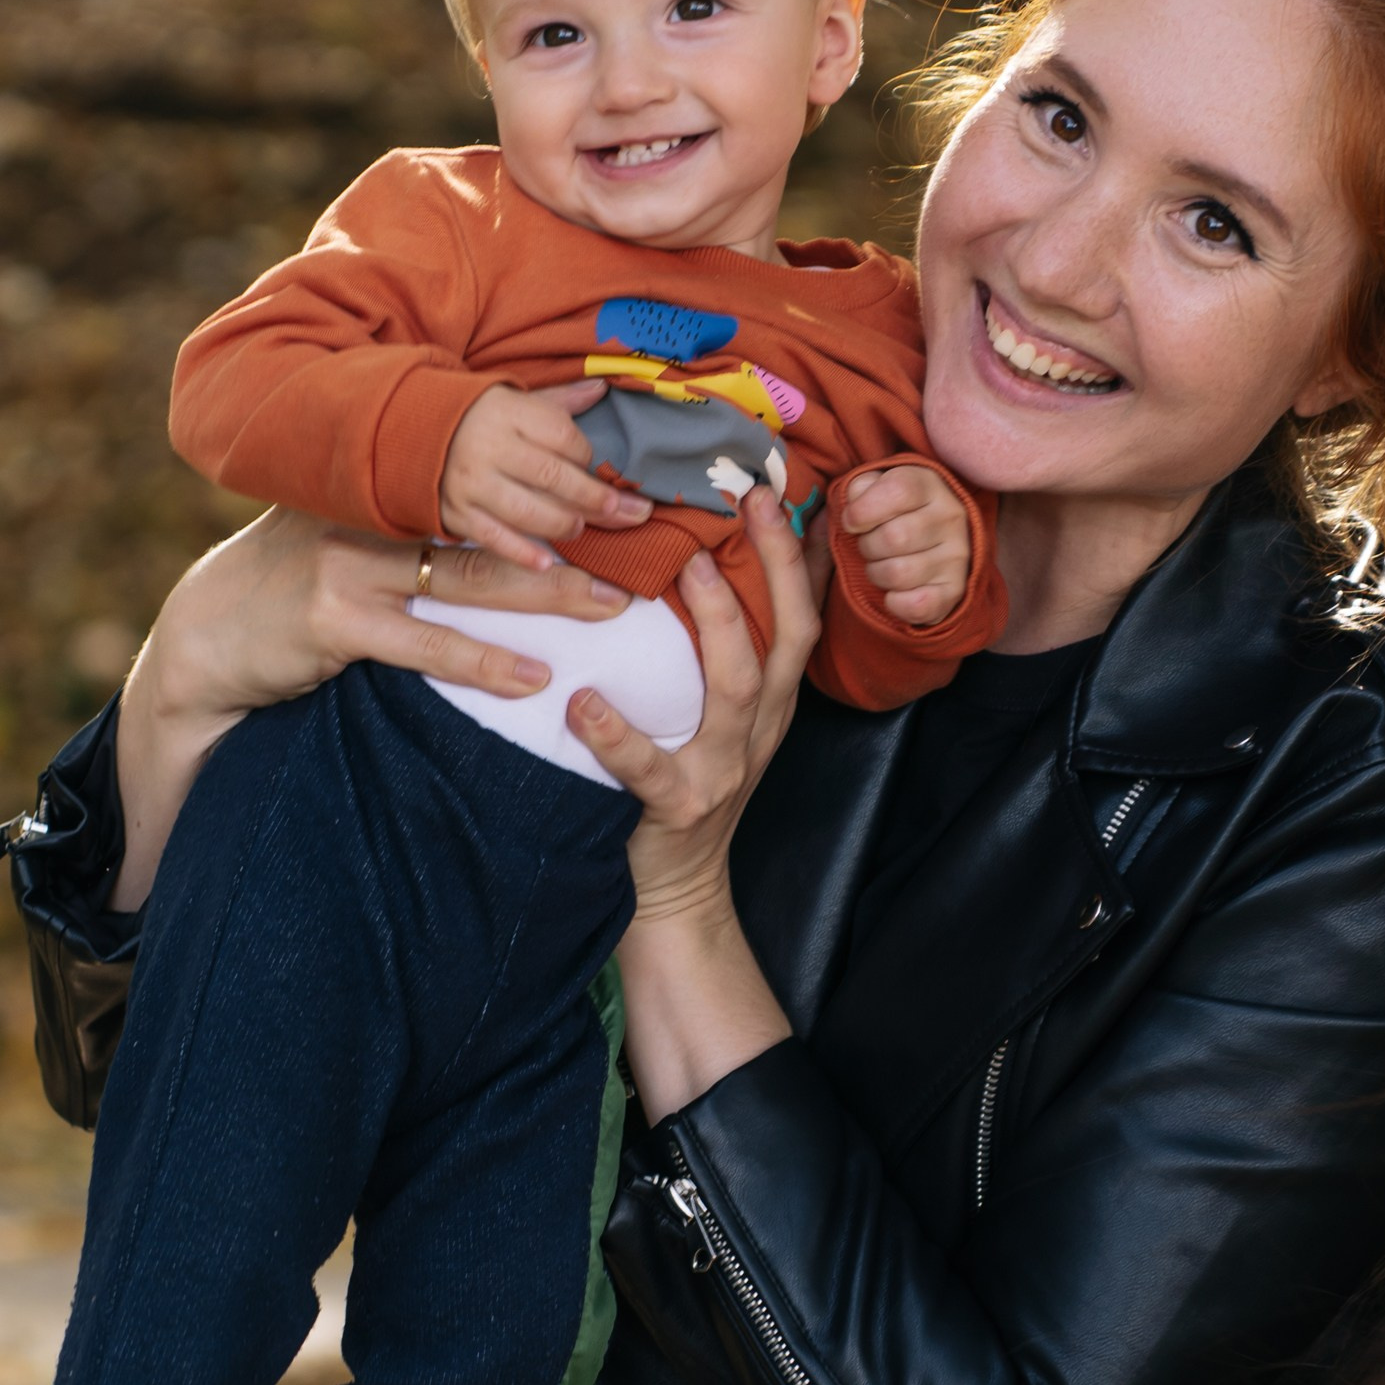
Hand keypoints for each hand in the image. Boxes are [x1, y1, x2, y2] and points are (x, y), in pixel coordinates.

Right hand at [113, 509, 631, 906]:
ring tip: (611, 607)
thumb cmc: (297, 579)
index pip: (478, 462)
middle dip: (571, 527)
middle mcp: (368, 511)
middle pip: (489, 517)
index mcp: (381, 481)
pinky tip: (535, 676)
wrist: (210, 636)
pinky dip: (484, 662)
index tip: (621, 466)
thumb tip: (491, 479)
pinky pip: (426, 645)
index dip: (551, 458)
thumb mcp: (352, 524)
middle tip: (641, 538)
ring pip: (469, 578)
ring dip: (547, 594)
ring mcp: (350, 564)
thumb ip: (422, 500)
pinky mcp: (335, 621)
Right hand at [438, 379, 652, 570]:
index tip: (600, 468)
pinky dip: (521, 553)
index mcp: (508, 412)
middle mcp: (489, 448)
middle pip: (555, 478)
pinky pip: (494, 538)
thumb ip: (558, 401)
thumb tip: (602, 390)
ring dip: (564, 525)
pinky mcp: (456, 513)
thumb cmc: (475, 416)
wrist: (407, 430)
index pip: (564, 438)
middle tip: (626, 513)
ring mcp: (471, 483)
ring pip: (529, 512)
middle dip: (596, 499)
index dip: (589, 457)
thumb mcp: (512, 399)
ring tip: (578, 528)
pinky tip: (545, 562)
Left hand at [572, 491, 816, 1121]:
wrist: (677, 895)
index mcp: (771, 701)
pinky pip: (649, 769)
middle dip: (775, 567)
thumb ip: (722, 652)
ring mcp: (724, 770)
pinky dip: (617, 735)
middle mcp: (759, 729)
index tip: (782, 488)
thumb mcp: (719, 718)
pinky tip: (583, 704)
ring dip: (717, 627)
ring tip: (691, 576)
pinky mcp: (678, 810)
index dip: (799, 555)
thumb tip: (715, 564)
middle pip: (785, 636)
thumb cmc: (682, 788)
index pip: (801, 614)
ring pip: (737, 690)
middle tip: (751, 503)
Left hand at [837, 461, 971, 627]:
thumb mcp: (876, 489)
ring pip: (898, 573)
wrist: (930, 545)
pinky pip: (914, 605)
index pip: (898, 489)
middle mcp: (951, 516)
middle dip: (867, 546)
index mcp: (930, 484)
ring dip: (877, 574)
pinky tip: (895, 591)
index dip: (863, 509)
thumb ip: (860, 488)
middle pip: (894, 537)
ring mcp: (957, 556)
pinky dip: (895, 603)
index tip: (852, 522)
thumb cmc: (892, 514)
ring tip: (882, 565)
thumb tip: (854, 501)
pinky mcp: (955, 591)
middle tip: (870, 546)